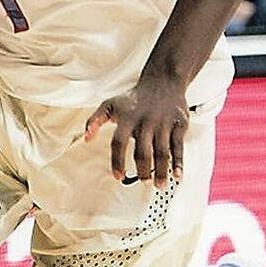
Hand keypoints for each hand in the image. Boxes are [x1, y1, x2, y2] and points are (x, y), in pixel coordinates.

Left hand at [84, 72, 188, 187]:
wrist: (162, 81)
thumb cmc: (135, 98)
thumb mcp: (110, 104)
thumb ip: (95, 120)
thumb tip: (86, 138)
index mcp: (128, 118)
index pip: (119, 143)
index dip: (117, 161)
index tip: (118, 176)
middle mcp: (146, 122)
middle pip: (143, 151)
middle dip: (143, 170)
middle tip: (142, 182)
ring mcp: (163, 124)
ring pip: (162, 152)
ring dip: (161, 171)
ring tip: (158, 185)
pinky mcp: (179, 124)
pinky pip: (179, 146)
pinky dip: (179, 162)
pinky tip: (177, 175)